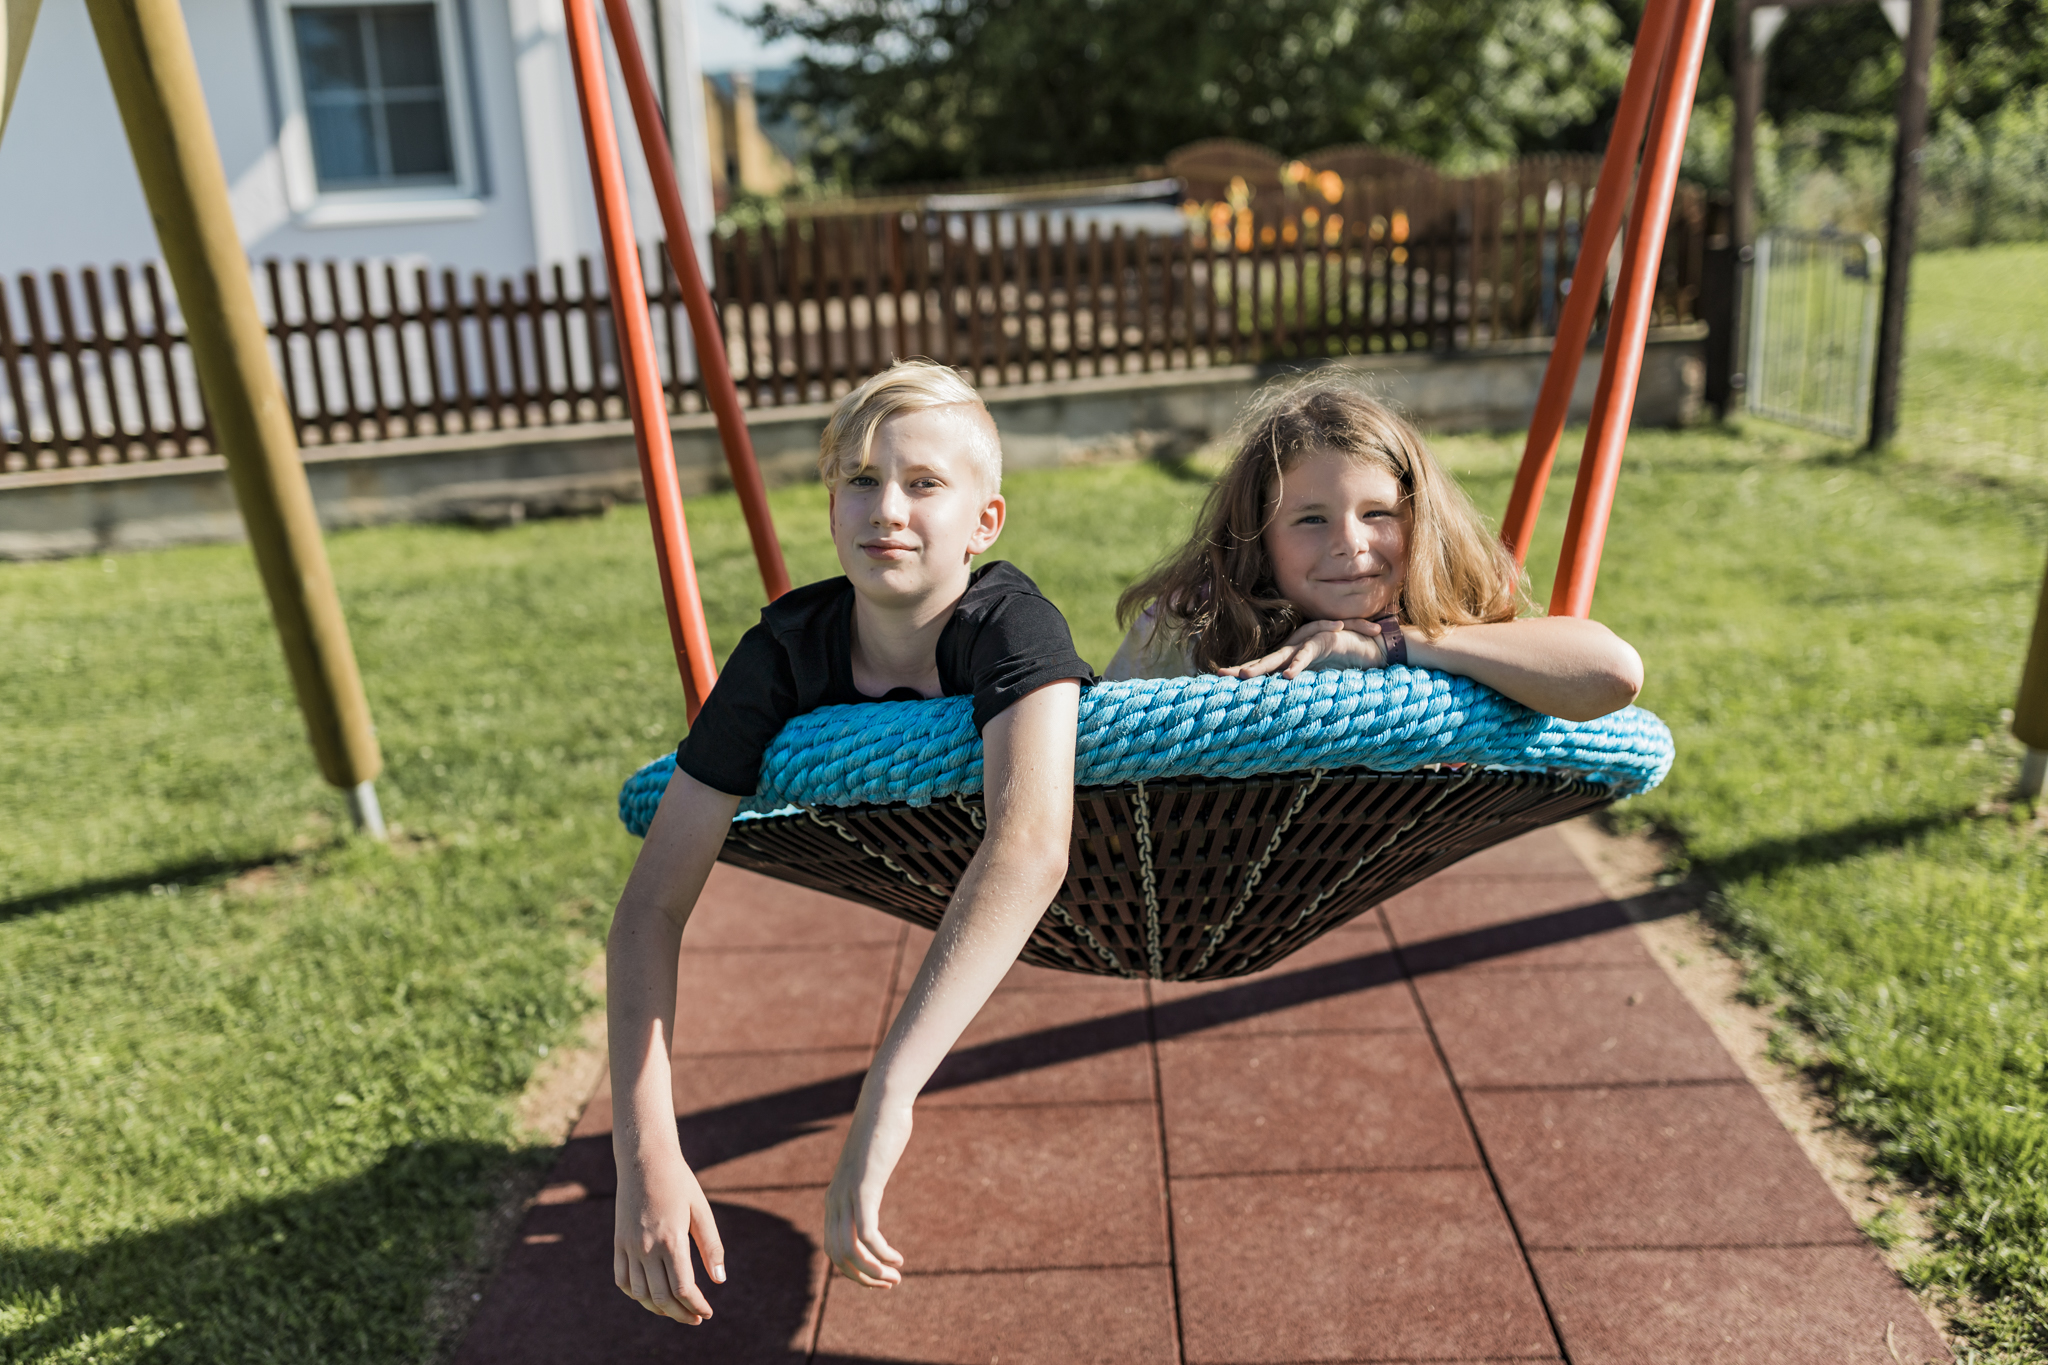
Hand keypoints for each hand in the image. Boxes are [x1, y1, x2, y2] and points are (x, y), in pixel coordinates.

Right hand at [614, 1152, 724, 1324]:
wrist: (644, 1159)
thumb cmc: (679, 1182)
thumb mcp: (701, 1210)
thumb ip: (711, 1246)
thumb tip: (720, 1280)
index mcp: (672, 1239)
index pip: (683, 1289)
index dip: (696, 1306)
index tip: (707, 1313)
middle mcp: (647, 1247)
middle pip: (662, 1298)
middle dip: (680, 1314)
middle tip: (695, 1318)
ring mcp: (629, 1246)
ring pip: (640, 1294)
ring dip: (658, 1309)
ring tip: (676, 1311)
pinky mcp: (618, 1242)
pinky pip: (622, 1280)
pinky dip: (636, 1295)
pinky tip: (650, 1296)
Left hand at [824, 1098, 913, 1287]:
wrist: (881, 1104)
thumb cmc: (880, 1132)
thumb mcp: (869, 1165)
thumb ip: (866, 1181)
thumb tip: (872, 1188)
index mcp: (834, 1198)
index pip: (833, 1249)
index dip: (854, 1271)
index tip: (880, 1277)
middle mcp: (835, 1200)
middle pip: (838, 1256)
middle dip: (864, 1278)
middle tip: (890, 1284)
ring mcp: (848, 1194)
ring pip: (851, 1250)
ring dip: (873, 1272)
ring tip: (895, 1278)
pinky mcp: (865, 1188)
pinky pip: (868, 1233)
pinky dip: (881, 1253)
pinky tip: (897, 1259)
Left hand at [1216, 618, 1388, 679]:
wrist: (1374, 647)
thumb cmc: (1346, 664)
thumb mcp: (1320, 681)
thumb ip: (1304, 691)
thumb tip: (1286, 713)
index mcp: (1292, 659)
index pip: (1263, 666)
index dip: (1242, 672)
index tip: (1219, 681)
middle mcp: (1296, 650)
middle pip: (1264, 660)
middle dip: (1243, 668)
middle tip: (1220, 675)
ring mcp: (1309, 643)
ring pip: (1281, 656)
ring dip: (1263, 666)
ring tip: (1245, 676)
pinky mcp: (1325, 640)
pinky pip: (1308, 653)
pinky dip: (1297, 665)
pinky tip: (1287, 676)